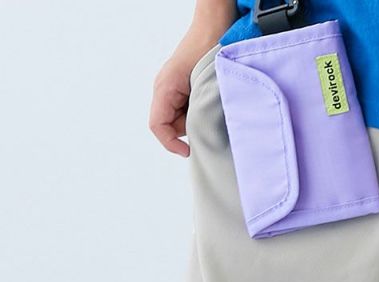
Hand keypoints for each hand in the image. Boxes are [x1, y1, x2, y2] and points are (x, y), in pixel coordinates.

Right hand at [149, 30, 217, 156]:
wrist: (214, 28)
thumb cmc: (207, 49)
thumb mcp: (201, 86)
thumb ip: (196, 112)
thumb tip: (196, 135)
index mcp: (164, 88)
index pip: (158, 126)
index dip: (170, 143)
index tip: (188, 151)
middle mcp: (164, 90)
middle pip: (170, 126)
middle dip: (188, 131)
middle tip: (208, 124)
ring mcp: (172, 89)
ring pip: (179, 120)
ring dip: (195, 121)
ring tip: (211, 109)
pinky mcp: (181, 88)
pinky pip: (186, 110)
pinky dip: (198, 112)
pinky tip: (209, 104)